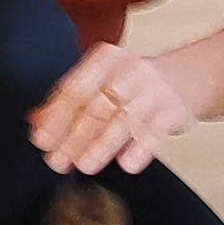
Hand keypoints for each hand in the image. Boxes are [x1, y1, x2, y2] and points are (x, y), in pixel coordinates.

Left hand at [32, 42, 197, 177]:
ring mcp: (153, 90)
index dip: (56, 116)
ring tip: (84, 165)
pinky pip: (155, 131)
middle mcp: (130, 70)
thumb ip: (68, 100)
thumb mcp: (100, 81)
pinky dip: (141, 148)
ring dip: (102, 145)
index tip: (42, 140)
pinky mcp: (173, 110)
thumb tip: (37, 122)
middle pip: (97, 106)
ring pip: (123, 120)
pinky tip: (127, 163)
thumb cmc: (133, 83)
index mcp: (105, 59)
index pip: (75, 87)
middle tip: (58, 161)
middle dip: (74, 136)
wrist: (186, 78)